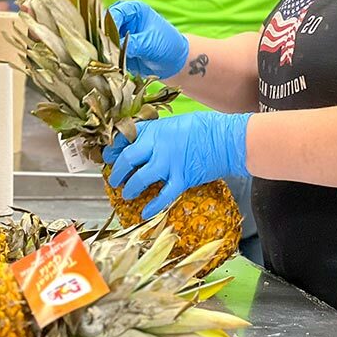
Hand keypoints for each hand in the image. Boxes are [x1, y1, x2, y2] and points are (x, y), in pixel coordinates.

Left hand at [104, 112, 250, 219]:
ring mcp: (169, 163)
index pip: (125, 138)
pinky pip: (164, 195)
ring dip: (130, 188)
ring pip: (140, 178)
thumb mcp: (174, 123)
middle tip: (113, 180)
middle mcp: (158, 146)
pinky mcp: (182, 179)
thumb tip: (141, 144)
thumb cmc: (204, 128)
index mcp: (155, 130)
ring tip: (126, 194)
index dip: (113, 149)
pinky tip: (145, 213)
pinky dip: (153, 206)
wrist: (228, 139)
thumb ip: (156, 134)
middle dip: (116, 172)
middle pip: (127, 159)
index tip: (108, 157)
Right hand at [107, 0, 189, 79]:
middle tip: (105, 48)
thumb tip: (116, 46)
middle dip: (103, 36)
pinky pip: (106, 50)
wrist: (174, 62)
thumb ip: (133, 43)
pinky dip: (106, 56)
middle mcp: (124, 19)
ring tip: (108, 57)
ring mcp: (120, 33)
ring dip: (104, 47)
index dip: (109, 24)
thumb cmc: (167, 45)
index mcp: (134, 9)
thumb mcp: (151, 43)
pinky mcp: (118, 47)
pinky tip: (109, 63)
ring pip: (103, 38)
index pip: (115, 12)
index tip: (107, 37)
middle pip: (105, 24)